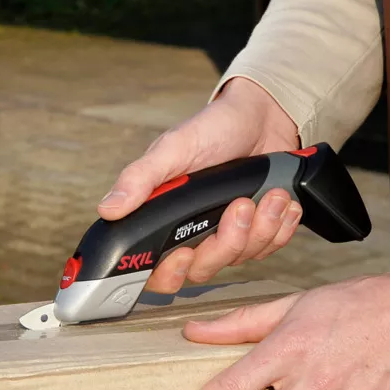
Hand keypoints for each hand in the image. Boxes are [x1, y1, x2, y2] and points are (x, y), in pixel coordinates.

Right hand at [98, 78, 300, 293]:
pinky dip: (280, 227)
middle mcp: (192, 233)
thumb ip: (141, 180)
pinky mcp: (257, 234)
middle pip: (201, 270)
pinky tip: (282, 202)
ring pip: (240, 259)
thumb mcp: (174, 148)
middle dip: (227, 242)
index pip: (155, 269)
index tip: (183, 254)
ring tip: (270, 194)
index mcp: (164, 219)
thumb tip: (107, 209)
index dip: (167, 273)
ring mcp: (226, 236)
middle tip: (240, 206)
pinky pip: (270, 248)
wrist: (264, 116)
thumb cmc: (214, 128)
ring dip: (261, 228)